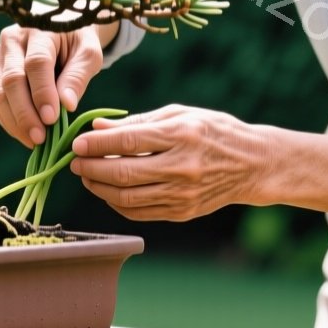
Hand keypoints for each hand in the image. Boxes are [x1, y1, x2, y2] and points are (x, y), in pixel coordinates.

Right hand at [0, 24, 104, 147]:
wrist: (60, 31)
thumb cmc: (77, 42)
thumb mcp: (88, 54)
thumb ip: (78, 76)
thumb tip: (67, 105)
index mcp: (38, 29)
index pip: (36, 63)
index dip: (42, 93)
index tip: (52, 119)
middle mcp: (11, 39)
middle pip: (12, 80)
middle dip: (25, 113)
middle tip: (40, 138)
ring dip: (15, 121)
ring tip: (35, 141)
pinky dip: (9, 121)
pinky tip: (25, 135)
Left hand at [69, 104, 271, 220]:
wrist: (252, 164)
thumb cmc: (213, 131)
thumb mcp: (180, 115)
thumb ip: (138, 122)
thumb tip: (98, 126)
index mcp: (181, 135)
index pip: (128, 141)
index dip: (97, 144)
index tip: (77, 143)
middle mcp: (182, 167)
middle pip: (123, 173)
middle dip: (90, 169)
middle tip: (75, 162)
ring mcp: (182, 194)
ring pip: (126, 198)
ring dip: (98, 188)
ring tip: (87, 177)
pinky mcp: (182, 213)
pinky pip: (138, 212)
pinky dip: (116, 203)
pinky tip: (108, 191)